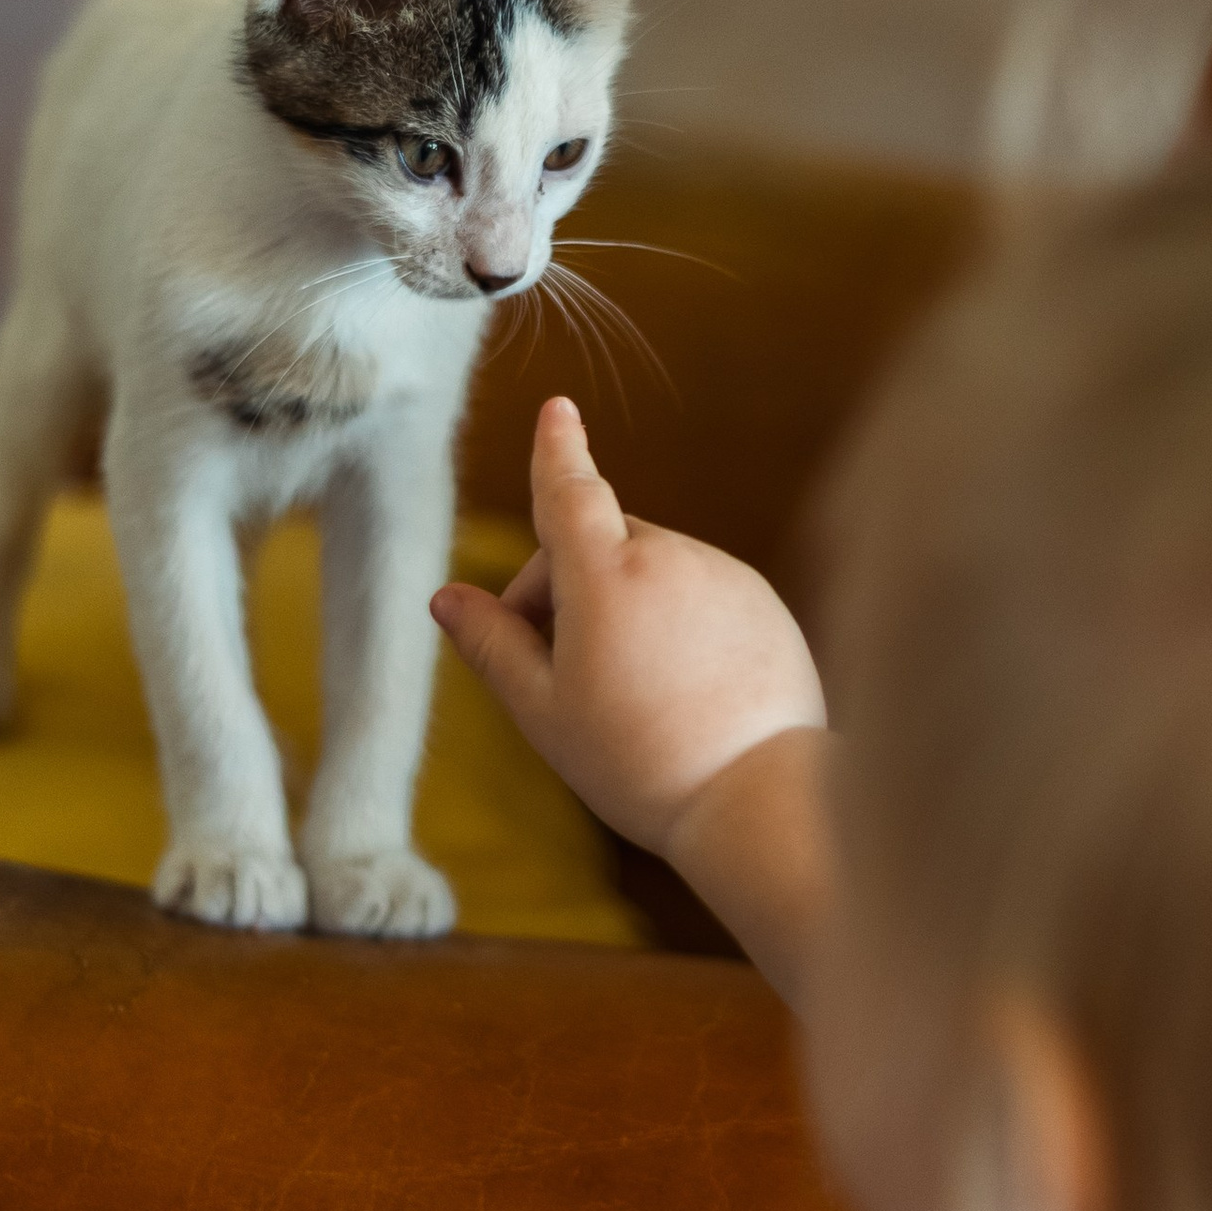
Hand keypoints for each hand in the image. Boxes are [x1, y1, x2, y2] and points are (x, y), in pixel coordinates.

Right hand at [432, 398, 824, 857]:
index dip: (556, 450)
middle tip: (556, 666)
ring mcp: (726, 577)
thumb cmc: (638, 762)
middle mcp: (671, 557)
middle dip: (568, 585)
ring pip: (654, 569)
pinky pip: (703, 592)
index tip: (557, 411)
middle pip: (600, 543)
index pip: (569, 489)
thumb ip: (493, 644)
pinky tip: (680, 690)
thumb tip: (446, 599)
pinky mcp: (765, 605)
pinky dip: (678, 620)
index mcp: (606, 574)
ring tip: (627, 692)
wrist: (758, 798)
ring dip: (626, 602)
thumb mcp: (544, 709)